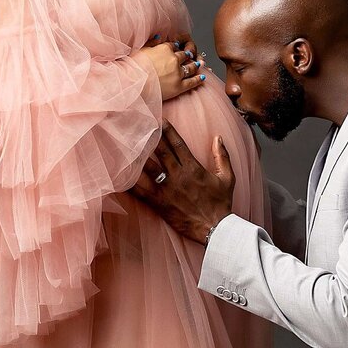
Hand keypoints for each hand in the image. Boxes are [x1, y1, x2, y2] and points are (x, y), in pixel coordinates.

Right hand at [130, 34, 207, 101]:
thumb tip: (159, 36)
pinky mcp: (179, 87)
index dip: (175, 46)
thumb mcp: (140, 50)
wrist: (134, 85)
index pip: (173, 45)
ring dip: (195, 65)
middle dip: (188, 54)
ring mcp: (178, 73)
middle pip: (184, 55)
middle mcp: (174, 60)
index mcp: (164, 49)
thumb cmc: (133, 68)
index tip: (177, 47)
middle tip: (191, 54)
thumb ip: (151, 43)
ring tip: (199, 64)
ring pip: (191, 67)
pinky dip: (198, 79)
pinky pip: (192, 82)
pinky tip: (202, 77)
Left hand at [131, 123, 235, 243]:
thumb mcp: (227, 178)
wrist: (214, 228)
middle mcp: (178, 175)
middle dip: (149, 137)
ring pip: (148, 168)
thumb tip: (218, 137)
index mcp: (193, 168)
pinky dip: (130, 183)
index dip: (167, 130)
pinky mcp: (159, 203)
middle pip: (159, 151)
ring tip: (126, 145)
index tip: (159, 119)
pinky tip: (119, 175)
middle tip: (137, 125)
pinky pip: (141, 191)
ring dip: (137, 156)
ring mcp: (167, 189)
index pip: (177, 144)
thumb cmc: (221, 203)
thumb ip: (222, 156)